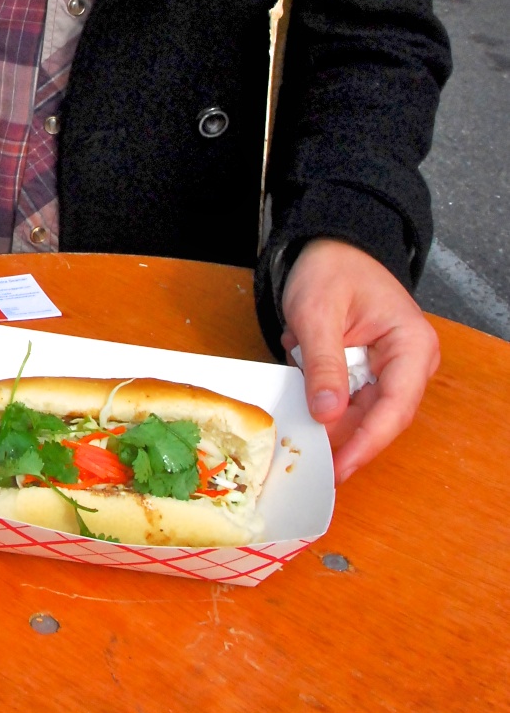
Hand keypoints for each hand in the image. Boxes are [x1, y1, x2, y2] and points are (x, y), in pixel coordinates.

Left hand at [281, 238, 439, 483]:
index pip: (396, 407)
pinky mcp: (372, 371)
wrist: (328, 247)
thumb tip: (328, 415)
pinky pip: (351, 400)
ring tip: (301, 429)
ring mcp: (393, 369)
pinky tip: (304, 400)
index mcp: (411, 344)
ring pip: (365, 413)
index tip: (340, 466)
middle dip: (346, 437)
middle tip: (312, 464)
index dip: (368, 442)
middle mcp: (411, 362)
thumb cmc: (329, 269)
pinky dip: (326, 402)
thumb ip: (324, 364)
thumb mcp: (318, 314)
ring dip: (332, 418)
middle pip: (382, 417)